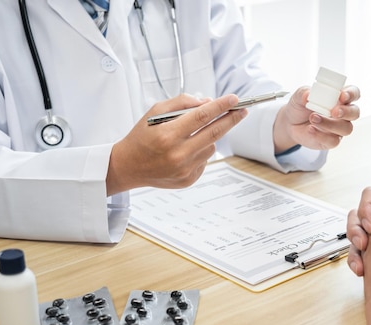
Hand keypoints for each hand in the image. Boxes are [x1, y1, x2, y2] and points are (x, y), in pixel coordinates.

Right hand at [106, 94, 246, 194]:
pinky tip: (186, 150)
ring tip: (194, 134)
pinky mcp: (188, 179)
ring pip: (211, 146)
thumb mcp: (155, 112)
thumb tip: (207, 102)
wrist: (128, 166)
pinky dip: (200, 151)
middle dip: (231, 119)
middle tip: (242, 110)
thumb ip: (181, 103)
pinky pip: (205, 160)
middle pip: (214, 133)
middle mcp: (178, 154)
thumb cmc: (141, 137)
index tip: (234, 99)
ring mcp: (184, 169)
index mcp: (168, 135)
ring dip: (209, 136)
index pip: (202, 116)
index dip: (220, 106)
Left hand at [272, 85, 360, 152]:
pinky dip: (321, 135)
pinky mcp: (331, 141)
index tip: (342, 96)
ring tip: (313, 118)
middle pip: (355, 112)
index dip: (351, 94)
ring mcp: (338, 128)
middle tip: (334, 111)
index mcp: (340, 98)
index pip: (353, 93)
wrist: (290, 124)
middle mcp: (343, 113)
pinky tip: (310, 129)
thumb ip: (303, 93)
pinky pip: (333, 141)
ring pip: (346, 128)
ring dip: (330, 124)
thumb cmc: (300, 107)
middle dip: (346, 112)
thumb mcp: (299, 96)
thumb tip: (307, 96)